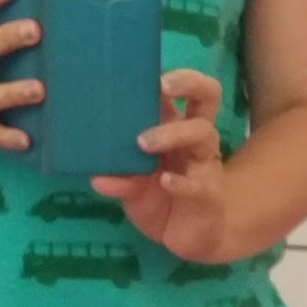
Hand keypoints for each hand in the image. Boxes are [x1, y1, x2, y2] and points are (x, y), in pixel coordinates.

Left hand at [91, 70, 226, 260]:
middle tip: (162, 86)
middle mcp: (194, 139)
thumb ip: (119, 179)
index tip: (144, 70)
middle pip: (207, 95)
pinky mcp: (209, 194)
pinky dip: (181, 182)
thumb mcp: (133, 189)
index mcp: (175, 127)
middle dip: (189, 83)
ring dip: (173, 133)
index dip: (170, 76)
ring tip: (143, 142)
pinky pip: (200, 183)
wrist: (192, 236)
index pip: (180, 90)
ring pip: (203, 133)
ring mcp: (205, 164)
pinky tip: (165, 182)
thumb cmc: (162, 200)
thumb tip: (97, 177)